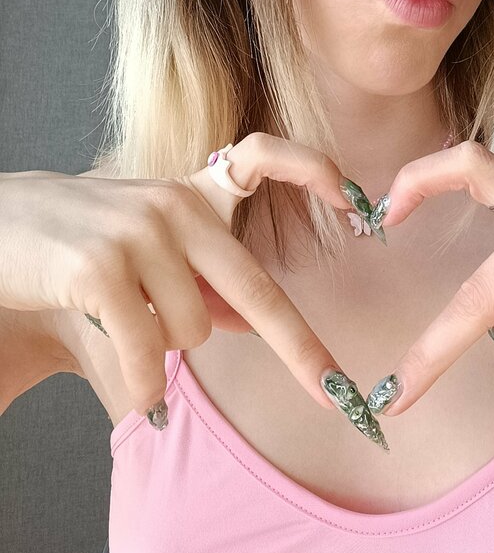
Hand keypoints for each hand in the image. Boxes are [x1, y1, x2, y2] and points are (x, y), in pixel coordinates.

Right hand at [0, 136, 383, 437]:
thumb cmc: (77, 247)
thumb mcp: (147, 253)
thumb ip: (199, 281)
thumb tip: (248, 323)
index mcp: (193, 194)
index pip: (263, 159)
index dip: (311, 170)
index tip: (357, 202)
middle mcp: (176, 206)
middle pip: (255, 288)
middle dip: (302, 350)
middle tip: (335, 394)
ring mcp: (140, 233)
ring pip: (192, 331)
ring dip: (165, 350)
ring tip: (121, 326)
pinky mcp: (101, 267)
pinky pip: (147, 351)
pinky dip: (142, 381)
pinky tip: (130, 381)